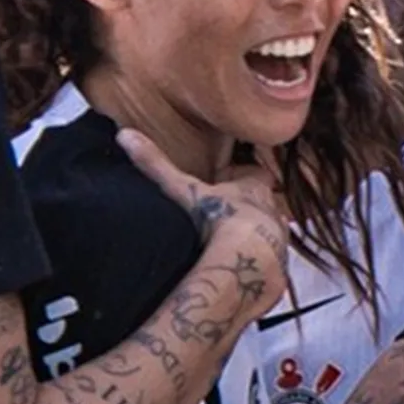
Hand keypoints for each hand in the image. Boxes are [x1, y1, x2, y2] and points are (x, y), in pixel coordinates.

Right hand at [119, 128, 290, 286]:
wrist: (246, 262)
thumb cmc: (218, 218)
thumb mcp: (182, 189)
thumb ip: (156, 165)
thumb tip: (125, 135)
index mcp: (254, 187)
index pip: (256, 174)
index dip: (243, 177)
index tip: (225, 182)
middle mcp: (272, 211)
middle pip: (263, 204)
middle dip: (247, 208)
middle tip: (223, 216)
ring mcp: (279, 241)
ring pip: (268, 233)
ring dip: (252, 237)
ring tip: (227, 245)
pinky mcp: (278, 267)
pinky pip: (269, 262)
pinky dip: (254, 263)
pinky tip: (235, 269)